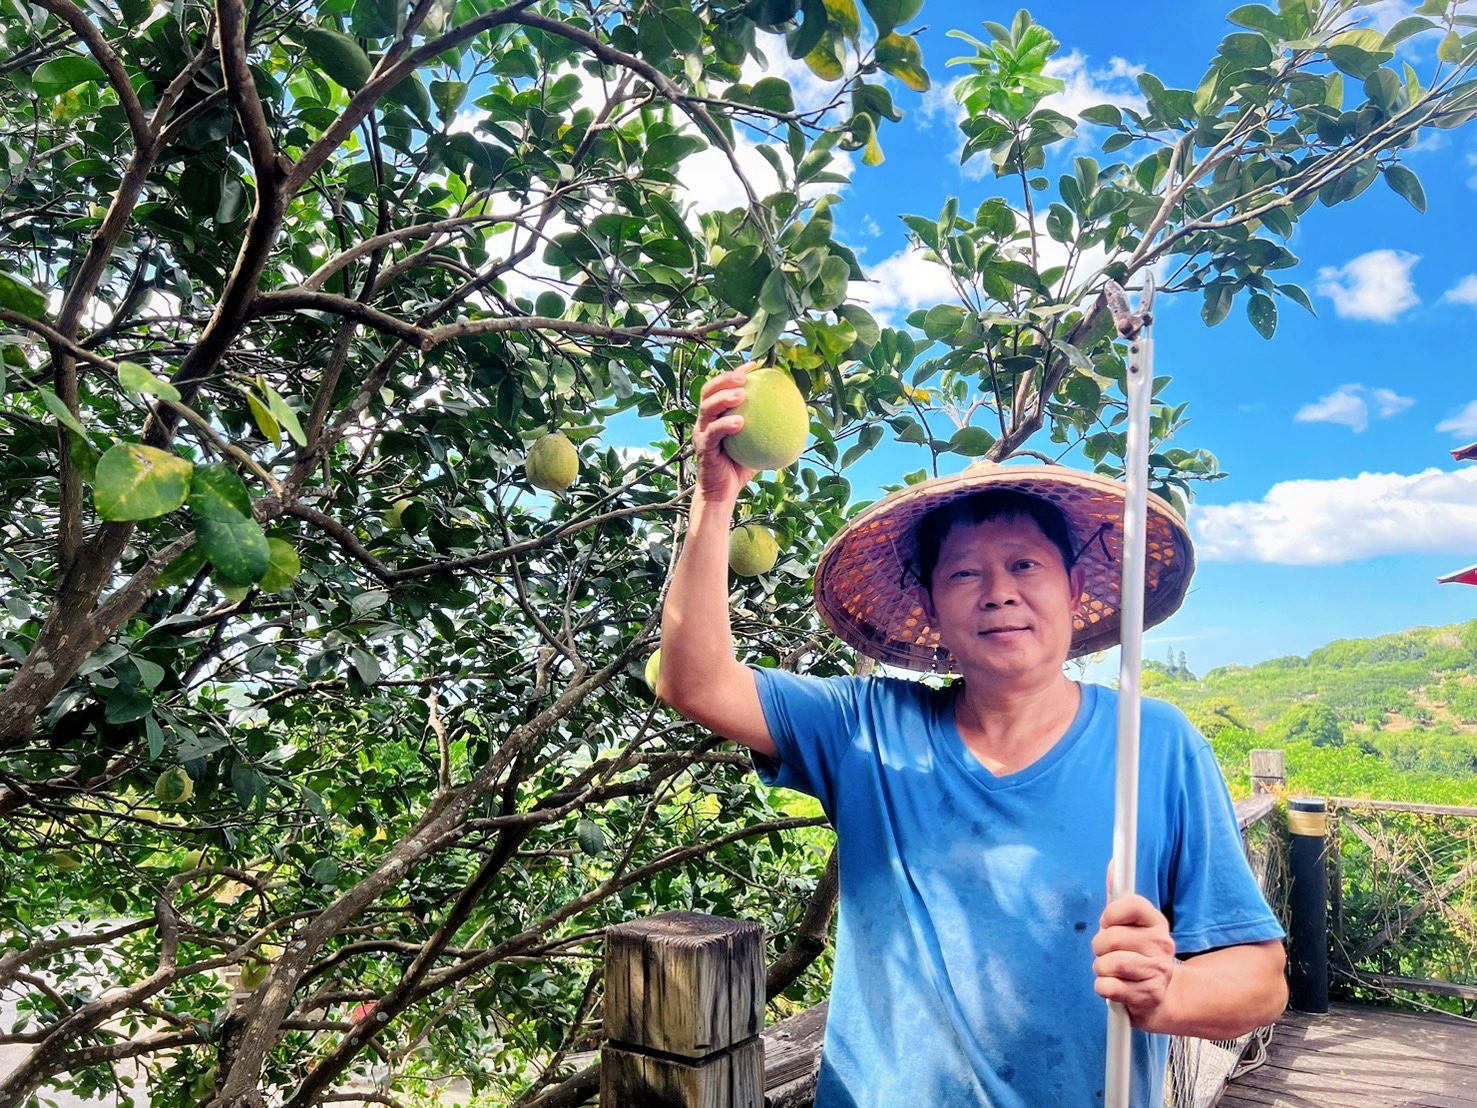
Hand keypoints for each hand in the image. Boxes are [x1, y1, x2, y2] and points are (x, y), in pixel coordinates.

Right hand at [693, 364, 758, 504]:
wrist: (723, 492)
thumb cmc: (741, 467)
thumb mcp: (759, 443)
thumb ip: (770, 427)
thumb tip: (798, 415)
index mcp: (717, 415)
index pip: (722, 387)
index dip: (735, 372)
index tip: (755, 364)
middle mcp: (706, 420)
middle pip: (709, 390)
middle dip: (725, 379)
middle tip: (744, 376)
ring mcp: (702, 433)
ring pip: (707, 408)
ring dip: (723, 398)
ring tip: (741, 394)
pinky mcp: (702, 448)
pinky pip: (712, 433)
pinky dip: (725, 426)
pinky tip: (740, 422)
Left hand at [1091, 894, 1177, 1029]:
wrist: (1160, 995)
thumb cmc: (1137, 954)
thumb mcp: (1131, 925)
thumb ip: (1118, 898)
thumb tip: (1113, 865)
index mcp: (1156, 923)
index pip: (1132, 904)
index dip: (1111, 914)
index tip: (1108, 923)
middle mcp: (1162, 945)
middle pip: (1112, 937)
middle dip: (1099, 946)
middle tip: (1106, 952)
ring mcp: (1157, 972)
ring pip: (1110, 964)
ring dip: (1101, 968)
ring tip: (1110, 970)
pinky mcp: (1148, 996)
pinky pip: (1108, 987)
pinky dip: (1102, 987)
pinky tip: (1113, 986)